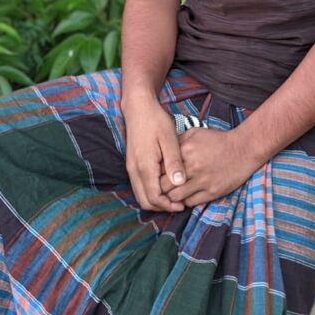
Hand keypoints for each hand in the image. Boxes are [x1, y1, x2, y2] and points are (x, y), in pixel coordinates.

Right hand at [123, 98, 187, 212]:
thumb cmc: (156, 120)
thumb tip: (179, 184)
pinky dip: (150, 191)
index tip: (183, 205)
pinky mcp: (132, 163)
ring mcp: (131, 167)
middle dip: (161, 207)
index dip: (168, 205)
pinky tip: (164, 185)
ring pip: (140, 194)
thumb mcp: (169, 139)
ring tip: (174, 196)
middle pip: (145, 201)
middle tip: (179, 204)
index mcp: (144, 166)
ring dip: (156, 200)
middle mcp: (134, 170)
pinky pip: (139, 185)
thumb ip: (174, 162)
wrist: (138, 107)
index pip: (154, 198)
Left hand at [159, 127, 258, 206]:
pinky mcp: (212, 192)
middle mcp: (192, 168)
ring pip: (175, 198)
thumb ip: (177, 141)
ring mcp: (202, 182)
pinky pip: (191, 203)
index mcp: (185, 151)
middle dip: (159, 188)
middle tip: (158, 188)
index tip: (154, 175)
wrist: (243, 149)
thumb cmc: (218, 140)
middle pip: (164, 186)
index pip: (160, 168)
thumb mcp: (195, 133)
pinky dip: (185, 202)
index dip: (154, 173)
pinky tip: (185, 197)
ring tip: (170, 194)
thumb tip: (162, 151)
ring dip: (170, 197)